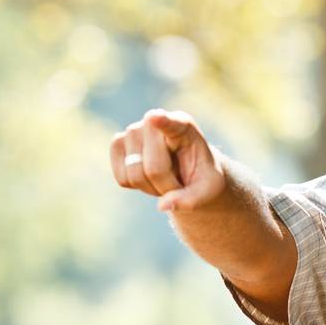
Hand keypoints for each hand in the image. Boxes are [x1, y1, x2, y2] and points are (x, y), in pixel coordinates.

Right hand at [110, 109, 224, 213]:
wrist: (187, 171)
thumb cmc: (201, 177)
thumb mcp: (208, 189)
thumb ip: (191, 199)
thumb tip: (163, 206)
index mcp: (184, 127)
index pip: (172, 124)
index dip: (163, 121)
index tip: (155, 117)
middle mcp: (154, 121)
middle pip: (153, 168)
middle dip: (166, 185)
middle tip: (179, 183)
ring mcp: (132, 131)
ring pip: (135, 175)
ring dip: (151, 187)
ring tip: (165, 177)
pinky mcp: (117, 144)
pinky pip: (122, 179)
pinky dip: (135, 186)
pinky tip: (148, 175)